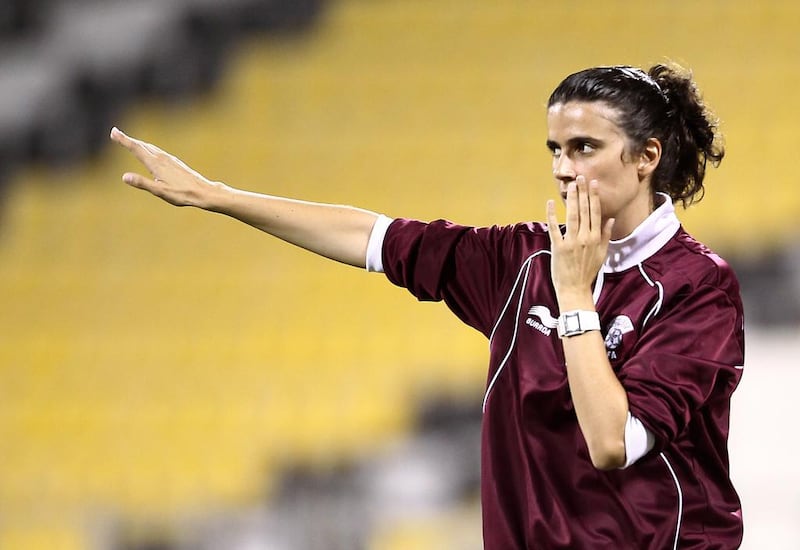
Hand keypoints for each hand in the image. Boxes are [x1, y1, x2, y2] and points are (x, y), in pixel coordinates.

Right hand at [110, 127, 222, 207]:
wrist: (203, 192)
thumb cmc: (182, 194)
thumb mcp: (160, 191)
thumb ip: (142, 183)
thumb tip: (124, 177)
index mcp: (156, 164)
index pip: (136, 149)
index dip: (124, 140)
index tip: (114, 132)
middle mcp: (162, 158)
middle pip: (142, 146)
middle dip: (128, 140)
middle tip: (116, 133)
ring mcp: (170, 160)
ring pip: (151, 148)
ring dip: (139, 143)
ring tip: (130, 141)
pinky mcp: (176, 163)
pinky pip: (158, 152)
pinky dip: (149, 149)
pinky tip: (151, 152)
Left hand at [546, 176, 614, 306]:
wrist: (575, 288)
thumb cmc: (588, 271)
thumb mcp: (602, 254)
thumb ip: (605, 235)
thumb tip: (610, 219)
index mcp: (596, 238)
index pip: (596, 213)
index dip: (594, 197)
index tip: (593, 183)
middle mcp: (585, 238)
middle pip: (584, 211)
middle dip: (582, 192)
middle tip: (580, 177)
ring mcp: (571, 242)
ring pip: (572, 216)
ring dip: (571, 199)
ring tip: (570, 185)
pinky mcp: (558, 247)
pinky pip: (554, 228)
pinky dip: (552, 215)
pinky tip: (550, 203)